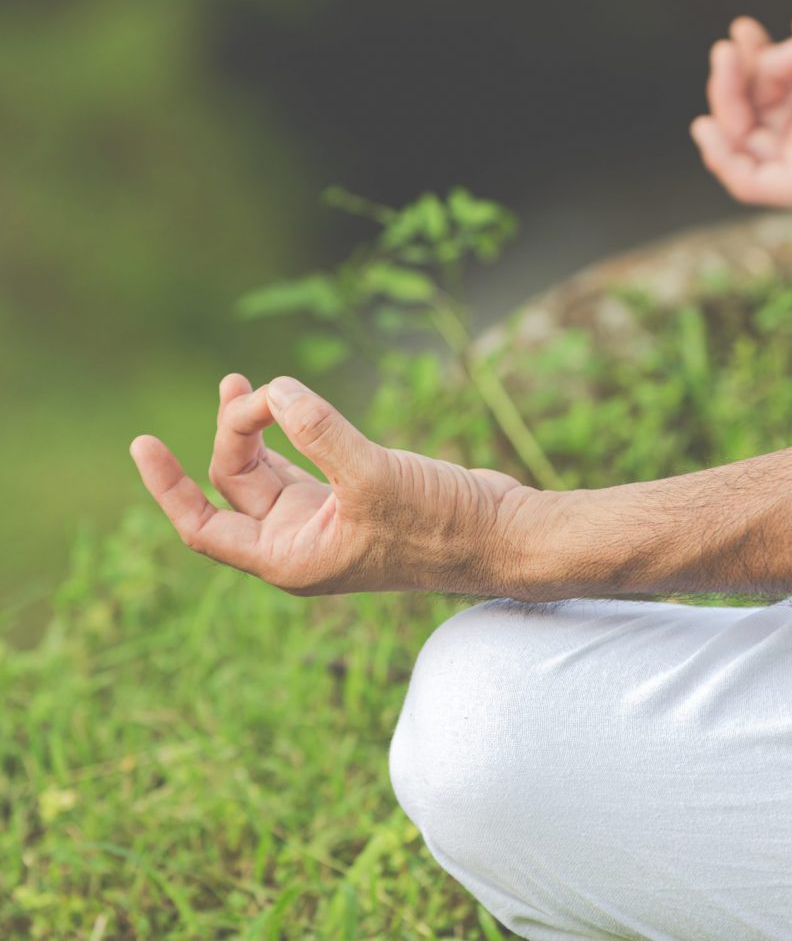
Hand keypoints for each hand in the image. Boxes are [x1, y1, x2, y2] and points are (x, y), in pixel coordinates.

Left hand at [129, 373, 525, 595]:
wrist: (499, 533)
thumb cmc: (438, 525)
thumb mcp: (372, 477)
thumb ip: (320, 432)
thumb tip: (275, 390)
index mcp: (290, 558)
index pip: (204, 527)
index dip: (167, 487)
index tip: (143, 443)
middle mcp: (300, 542)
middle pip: (236, 484)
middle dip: (233, 433)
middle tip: (249, 387)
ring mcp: (327, 518)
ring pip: (268, 469)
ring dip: (254, 428)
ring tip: (245, 383)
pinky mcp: (354, 494)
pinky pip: (303, 459)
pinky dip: (292, 429)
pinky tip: (289, 402)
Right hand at [690, 8, 791, 232]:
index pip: (772, 96)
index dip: (754, 60)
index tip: (749, 28)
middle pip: (750, 115)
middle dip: (737, 75)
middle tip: (742, 40)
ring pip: (739, 144)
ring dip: (723, 101)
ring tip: (728, 60)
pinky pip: (745, 184)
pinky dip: (720, 158)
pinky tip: (709, 123)